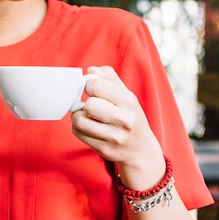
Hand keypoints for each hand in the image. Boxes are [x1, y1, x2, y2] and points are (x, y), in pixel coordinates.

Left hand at [71, 65, 163, 181]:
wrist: (140, 148)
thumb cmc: (129, 116)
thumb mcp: (126, 94)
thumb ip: (109, 77)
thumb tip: (91, 70)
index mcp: (129, 101)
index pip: (96, 85)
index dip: (89, 85)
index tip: (93, 90)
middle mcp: (124, 120)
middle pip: (89, 105)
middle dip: (85, 103)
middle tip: (91, 105)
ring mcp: (114, 137)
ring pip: (79, 121)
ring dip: (78, 116)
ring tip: (87, 116)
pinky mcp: (104, 149)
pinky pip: (78, 133)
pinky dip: (78, 128)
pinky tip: (89, 127)